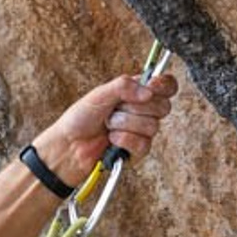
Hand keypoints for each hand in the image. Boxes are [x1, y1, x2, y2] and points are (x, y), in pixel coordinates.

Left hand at [33, 69, 177, 186]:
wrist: (70, 145)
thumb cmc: (80, 118)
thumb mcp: (100, 93)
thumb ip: (124, 86)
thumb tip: (148, 91)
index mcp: (137, 92)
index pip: (166, 86)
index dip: (164, 86)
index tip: (151, 87)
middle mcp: (143, 110)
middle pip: (163, 106)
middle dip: (136, 107)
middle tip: (116, 108)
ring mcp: (142, 131)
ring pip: (152, 126)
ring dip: (125, 124)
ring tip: (109, 125)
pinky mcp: (138, 150)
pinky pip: (143, 144)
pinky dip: (124, 140)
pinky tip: (112, 139)